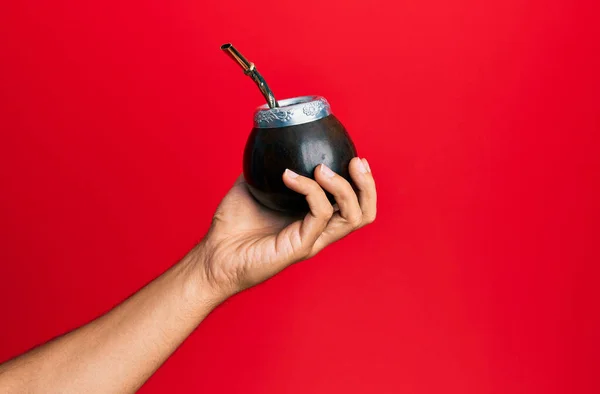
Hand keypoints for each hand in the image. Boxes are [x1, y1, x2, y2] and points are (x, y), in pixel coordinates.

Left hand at [196, 157, 376, 299]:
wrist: (213, 256)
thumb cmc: (231, 228)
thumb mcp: (252, 187)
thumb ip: (267, 169)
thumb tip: (270, 143)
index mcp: (313, 220)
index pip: (353, 204)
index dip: (362, 183)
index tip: (354, 157)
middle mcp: (318, 231)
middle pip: (363, 213)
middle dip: (367, 185)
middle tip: (355, 162)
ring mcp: (312, 240)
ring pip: (352, 216)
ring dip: (343, 187)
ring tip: (323, 168)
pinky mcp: (301, 247)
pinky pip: (319, 214)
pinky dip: (310, 189)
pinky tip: (290, 176)